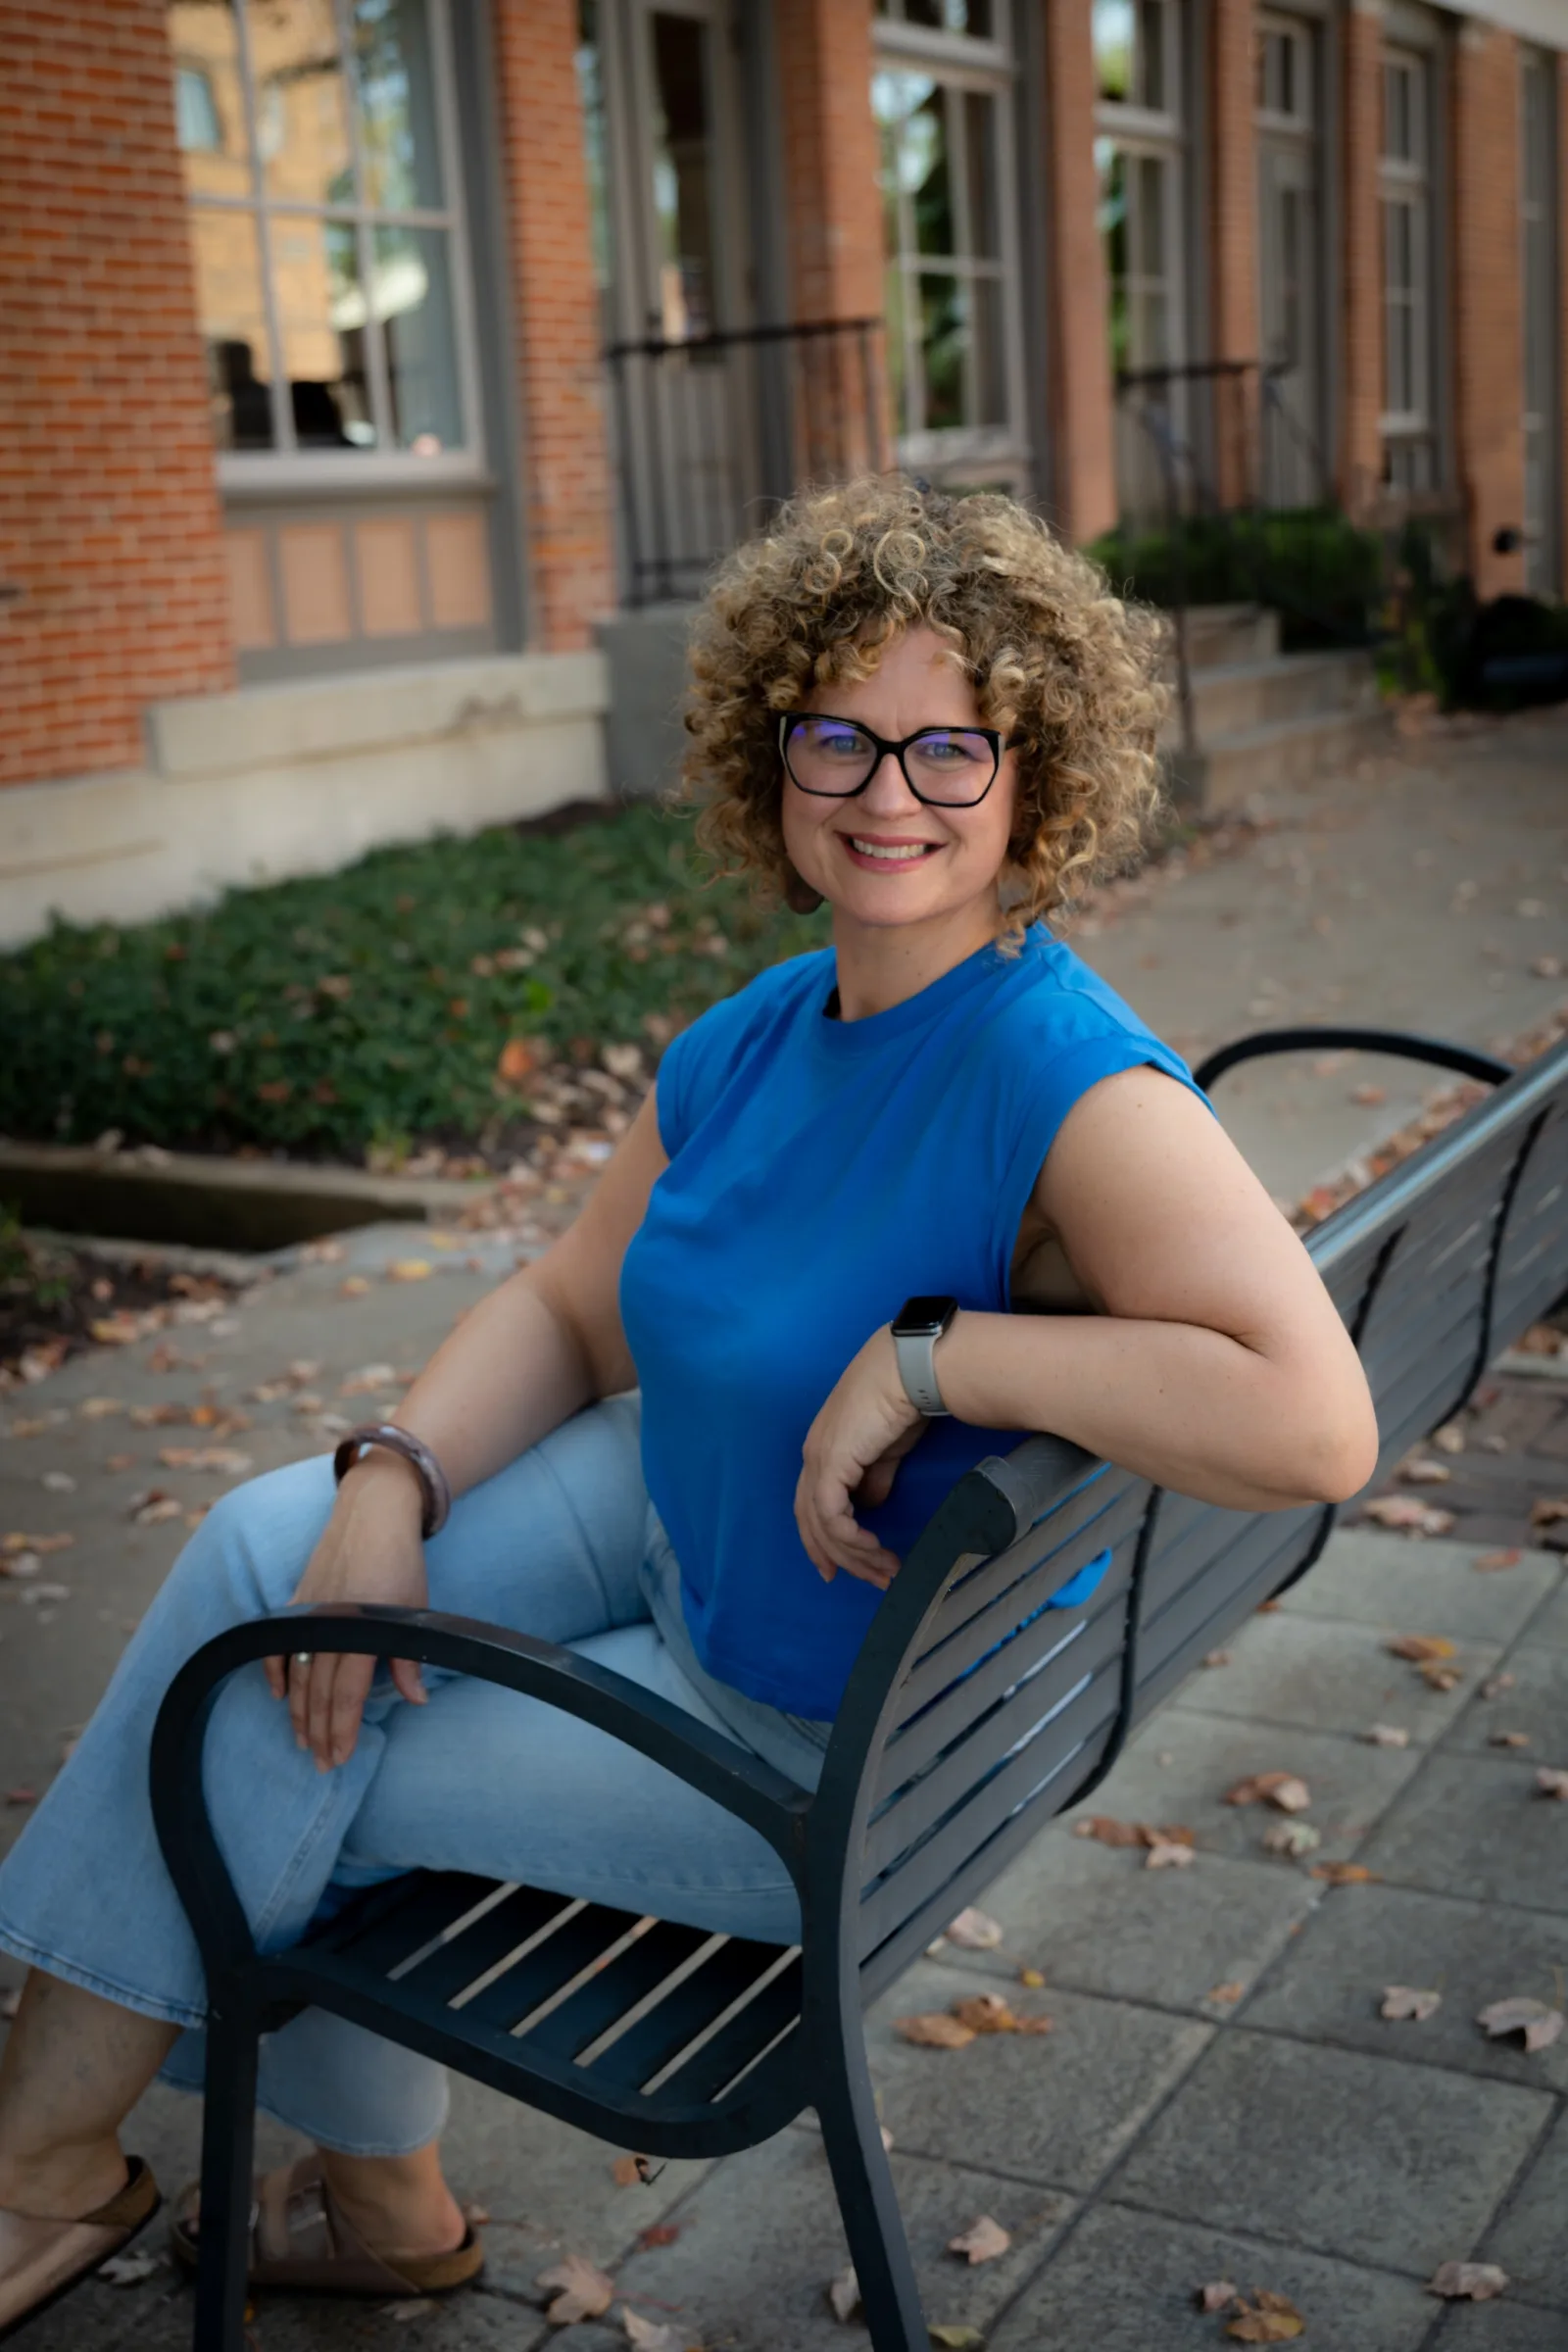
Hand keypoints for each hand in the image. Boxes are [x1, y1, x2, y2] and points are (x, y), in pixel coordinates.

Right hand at [264, 1451, 430, 1769]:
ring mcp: (309, 1612)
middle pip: (319, 1693)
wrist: (373, 1510)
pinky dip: (276, 1670)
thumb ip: (409, 1658)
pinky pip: (280, 1642)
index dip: (343, 1729)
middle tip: (321, 1763)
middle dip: (320, 1732)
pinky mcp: (298, 1598)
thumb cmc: (401, 1561)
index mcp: (362, 1630)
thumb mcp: (415, 1610)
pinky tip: (279, 1695)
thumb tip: (417, 1700)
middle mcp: (330, 1624)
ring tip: (303, 1740)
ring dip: (299, 1711)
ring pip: (299, 1674)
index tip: (340, 1757)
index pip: (347, 1694)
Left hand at [795, 1327, 926, 1588]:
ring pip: (822, 1526)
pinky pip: (832, 1517)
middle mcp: (813, 1456)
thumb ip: (875, 1477)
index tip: (843, 1569)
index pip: (812, 1504)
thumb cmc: (902, 1400)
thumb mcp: (886, 1448)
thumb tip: (872, 1505)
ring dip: (853, 1555)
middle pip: (812, 1522)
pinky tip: (875, 1549)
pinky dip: (851, 1540)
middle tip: (871, 1581)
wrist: (908, 1371)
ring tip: (886, 1571)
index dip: (823, 1539)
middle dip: (839, 1558)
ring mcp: (818, 1460)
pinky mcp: (830, 1465)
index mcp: (823, 1449)